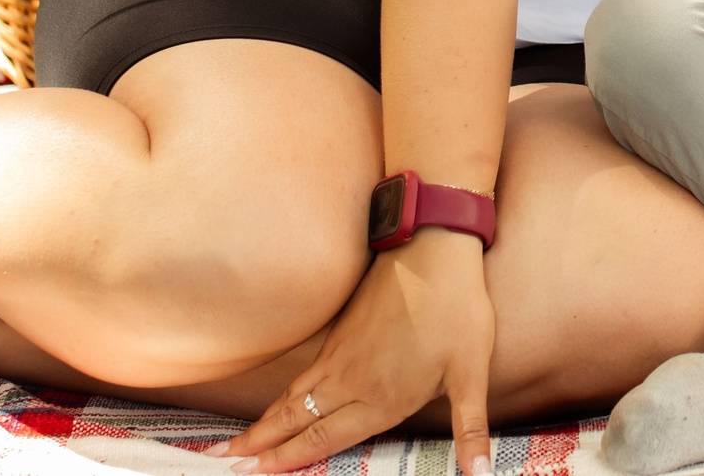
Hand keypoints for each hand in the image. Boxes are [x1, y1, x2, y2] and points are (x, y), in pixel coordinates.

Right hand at [221, 230, 492, 473]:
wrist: (434, 249)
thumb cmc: (458, 312)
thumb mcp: (472, 375)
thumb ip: (471, 430)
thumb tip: (482, 475)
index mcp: (379, 400)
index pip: (323, 440)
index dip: (287, 460)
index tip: (253, 474)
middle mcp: (351, 381)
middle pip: (296, 422)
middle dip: (259, 446)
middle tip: (222, 463)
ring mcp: (341, 355)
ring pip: (295, 398)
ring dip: (265, 423)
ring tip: (236, 443)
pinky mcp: (341, 334)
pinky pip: (304, 375)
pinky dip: (282, 395)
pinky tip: (280, 403)